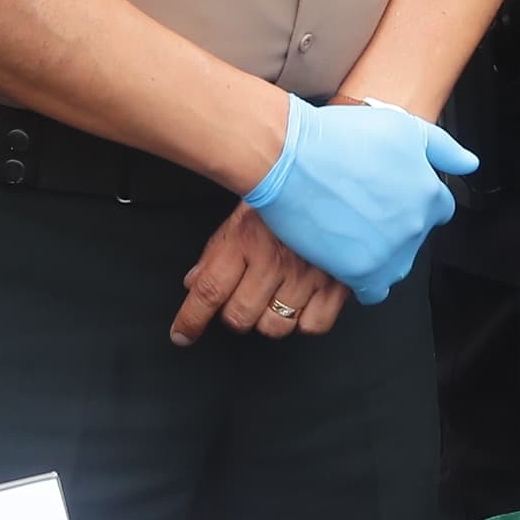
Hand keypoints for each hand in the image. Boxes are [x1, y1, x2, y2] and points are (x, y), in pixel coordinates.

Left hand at [170, 204, 344, 345]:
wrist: (331, 184)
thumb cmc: (284, 199)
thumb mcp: (240, 218)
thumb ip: (215, 253)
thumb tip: (193, 284)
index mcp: (246, 240)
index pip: (209, 291)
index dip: (191, 319)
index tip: (182, 334)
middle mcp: (275, 260)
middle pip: (240, 316)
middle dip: (234, 314)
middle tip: (242, 299)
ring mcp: (307, 275)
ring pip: (274, 327)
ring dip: (268, 319)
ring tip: (274, 297)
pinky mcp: (336, 284)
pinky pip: (312, 326)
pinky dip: (305, 321)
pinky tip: (302, 301)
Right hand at [244, 96, 473, 303]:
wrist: (291, 157)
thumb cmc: (338, 137)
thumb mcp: (401, 127)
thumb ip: (442, 147)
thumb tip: (470, 165)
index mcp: (429, 191)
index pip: (438, 208)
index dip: (413, 199)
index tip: (390, 195)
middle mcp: (416, 224)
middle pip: (415, 237)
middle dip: (395, 226)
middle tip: (363, 209)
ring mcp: (391, 251)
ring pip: (398, 266)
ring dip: (382, 255)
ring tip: (352, 232)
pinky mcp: (362, 272)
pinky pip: (374, 291)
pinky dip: (364, 280)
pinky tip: (347, 260)